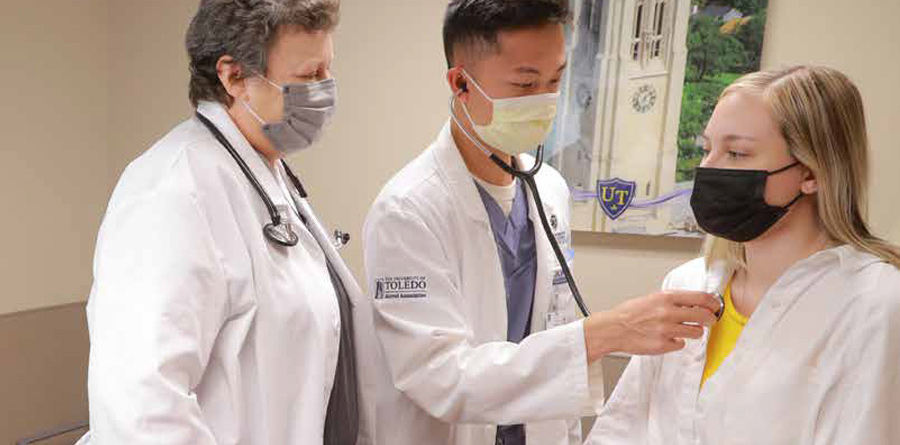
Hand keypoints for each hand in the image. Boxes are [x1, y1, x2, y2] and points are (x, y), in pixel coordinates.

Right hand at [583, 290, 718, 361]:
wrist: (614, 329)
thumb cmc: (631, 313)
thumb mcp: (653, 298)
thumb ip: (674, 300)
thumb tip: (696, 302)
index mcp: (666, 297)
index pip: (701, 298)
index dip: (713, 303)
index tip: (716, 306)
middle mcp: (668, 313)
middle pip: (704, 316)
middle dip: (710, 319)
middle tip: (708, 320)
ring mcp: (666, 330)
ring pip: (696, 332)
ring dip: (694, 331)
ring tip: (683, 330)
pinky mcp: (663, 345)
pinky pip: (681, 344)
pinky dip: (676, 342)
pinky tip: (666, 338)